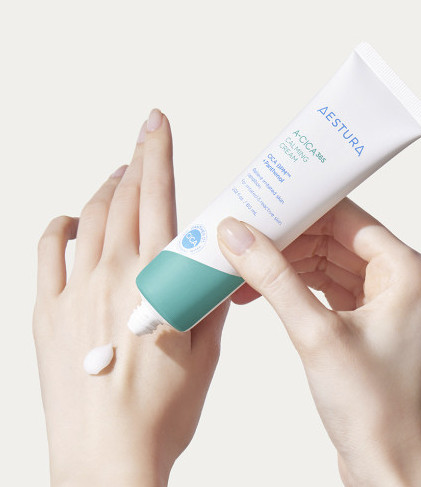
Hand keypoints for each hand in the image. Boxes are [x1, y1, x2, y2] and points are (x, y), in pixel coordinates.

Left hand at [33, 109, 228, 486]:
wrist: (109, 457)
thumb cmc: (161, 411)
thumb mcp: (205, 351)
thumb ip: (205, 299)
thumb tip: (207, 268)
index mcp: (156, 280)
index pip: (157, 197)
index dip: (156, 153)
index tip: (155, 123)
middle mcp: (113, 275)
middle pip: (122, 199)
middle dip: (134, 164)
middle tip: (142, 147)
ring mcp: (74, 291)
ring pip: (88, 218)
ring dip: (104, 191)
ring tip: (117, 180)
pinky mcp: (47, 312)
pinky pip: (47, 252)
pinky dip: (59, 228)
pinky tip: (70, 223)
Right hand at [217, 198, 420, 486]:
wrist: (387, 465)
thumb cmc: (374, 409)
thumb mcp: (315, 333)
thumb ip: (274, 277)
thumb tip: (240, 236)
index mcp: (409, 272)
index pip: (348, 218)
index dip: (303, 209)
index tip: (266, 206)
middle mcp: (404, 281)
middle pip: (335, 239)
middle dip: (289, 241)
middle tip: (248, 239)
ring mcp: (387, 302)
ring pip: (329, 263)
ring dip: (289, 265)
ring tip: (248, 268)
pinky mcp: (369, 321)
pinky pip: (329, 288)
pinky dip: (298, 286)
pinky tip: (266, 291)